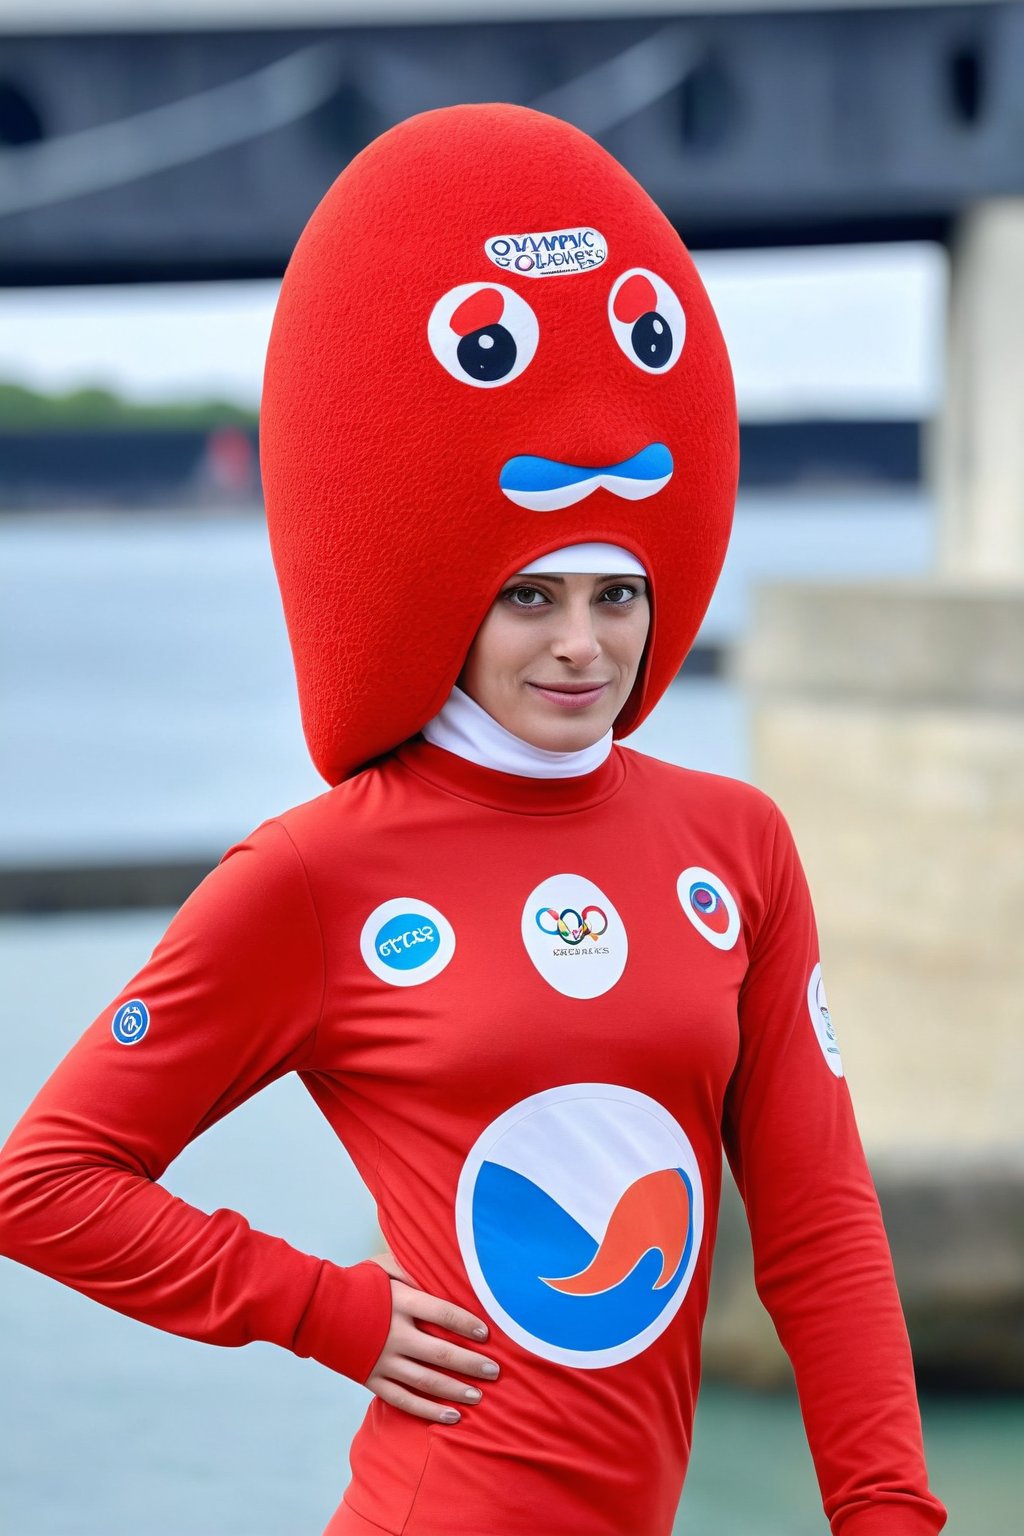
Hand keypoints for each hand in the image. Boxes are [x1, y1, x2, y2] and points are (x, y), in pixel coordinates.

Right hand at [365, 1247, 500, 1424]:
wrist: (314, 1309)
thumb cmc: (357, 1283)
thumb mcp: (384, 1266)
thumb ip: (413, 1269)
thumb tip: (443, 1271)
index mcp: (400, 1303)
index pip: (444, 1314)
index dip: (467, 1324)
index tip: (486, 1334)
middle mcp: (394, 1334)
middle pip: (441, 1352)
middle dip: (471, 1363)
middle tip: (495, 1370)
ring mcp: (382, 1360)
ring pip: (426, 1381)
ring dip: (455, 1390)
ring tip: (479, 1395)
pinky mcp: (371, 1379)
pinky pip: (404, 1400)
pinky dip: (428, 1410)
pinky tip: (451, 1416)